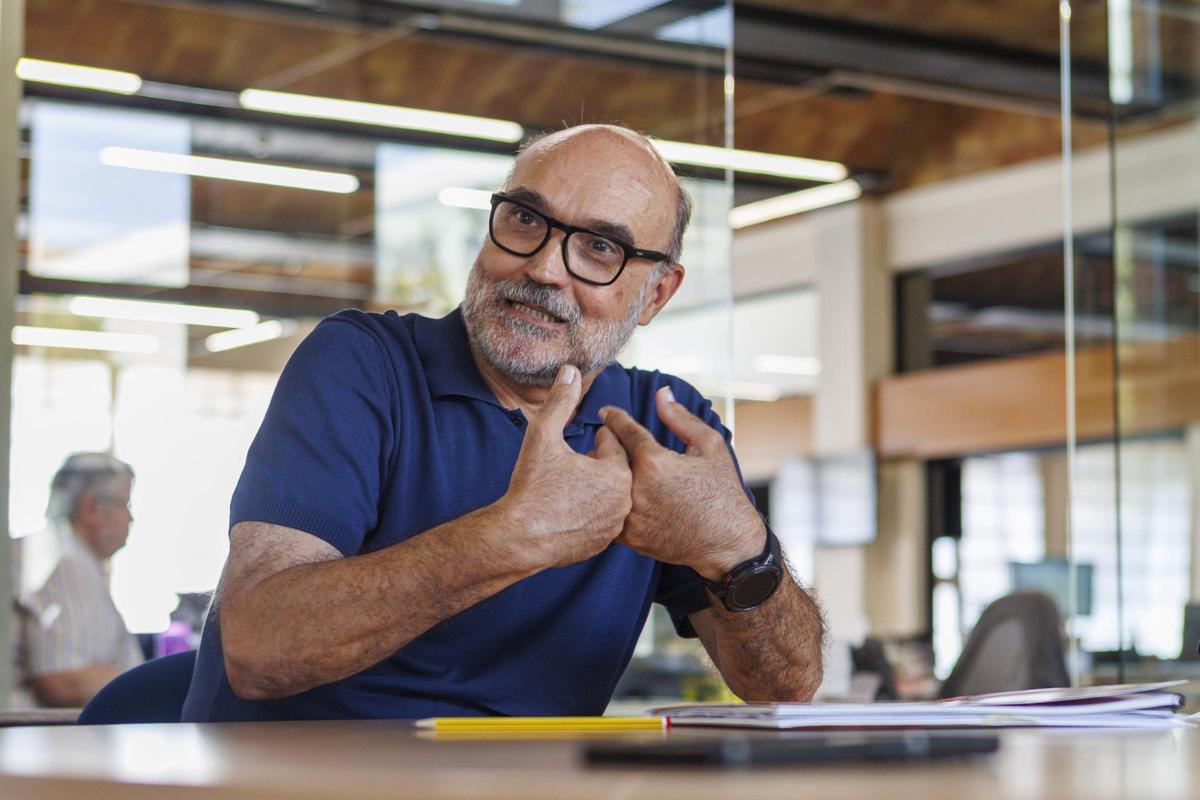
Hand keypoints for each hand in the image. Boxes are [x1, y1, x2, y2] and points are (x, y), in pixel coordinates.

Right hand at [501, 364, 632, 569]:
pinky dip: (591, 510)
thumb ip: (559, 402)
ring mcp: (613, 526)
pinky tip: (572, 507)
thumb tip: (570, 370)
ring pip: (610, 496)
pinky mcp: (601, 544)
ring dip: (597, 487)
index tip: (592, 433)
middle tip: (582, 458)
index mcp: (616, 472)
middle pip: (616, 470)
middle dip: (600, 462)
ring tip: (576, 482)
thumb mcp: (542, 436)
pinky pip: (602, 519)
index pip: (613, 443)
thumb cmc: (531, 486)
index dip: (598, 435)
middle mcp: (623, 500)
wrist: (518, 538)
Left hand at [600, 386, 764, 580]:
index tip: (605, 412)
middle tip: (602, 439)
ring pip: (604, 488)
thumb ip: (680, 418)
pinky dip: (608, 504)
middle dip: (602, 446)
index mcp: (654, 461)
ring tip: (603, 468)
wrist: (728, 543)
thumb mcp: (709, 446)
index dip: (613, 418)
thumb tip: (661, 393)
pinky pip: (609, 516)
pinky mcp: (631, 537)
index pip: (623, 430)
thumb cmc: (723, 492)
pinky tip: (612, 497)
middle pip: (606, 458)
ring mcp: (632, 515)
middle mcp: (637, 488)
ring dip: (602, 476)